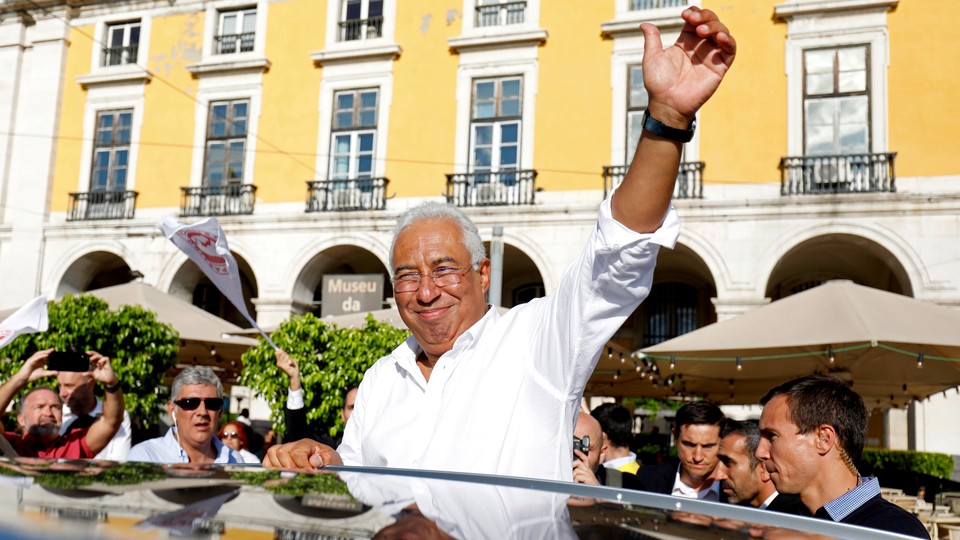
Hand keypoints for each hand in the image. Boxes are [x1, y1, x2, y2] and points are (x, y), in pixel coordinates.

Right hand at [17, 349, 54, 382]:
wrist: (23, 379)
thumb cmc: (32, 376)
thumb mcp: (43, 374)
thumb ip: (50, 373)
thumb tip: (58, 373)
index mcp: (39, 362)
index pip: (45, 356)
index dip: (50, 354)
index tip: (56, 352)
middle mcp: (36, 360)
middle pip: (42, 354)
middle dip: (48, 351)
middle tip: (54, 349)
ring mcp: (32, 360)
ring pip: (38, 354)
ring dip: (44, 352)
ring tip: (50, 351)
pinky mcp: (29, 362)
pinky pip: (35, 358)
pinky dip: (41, 356)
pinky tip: (45, 355)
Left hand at [86, 351, 117, 385]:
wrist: (108, 380)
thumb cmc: (100, 377)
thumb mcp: (93, 376)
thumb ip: (89, 374)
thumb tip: (83, 374)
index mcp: (94, 363)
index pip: (91, 357)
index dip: (87, 355)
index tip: (83, 355)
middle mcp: (98, 361)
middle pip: (95, 354)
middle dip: (91, 352)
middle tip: (86, 353)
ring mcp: (103, 362)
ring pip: (99, 355)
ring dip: (95, 356)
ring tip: (90, 359)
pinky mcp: (108, 363)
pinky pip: (106, 358)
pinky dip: (102, 359)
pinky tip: (99, 362)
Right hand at [262, 438, 342, 469]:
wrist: (325, 464)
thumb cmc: (328, 462)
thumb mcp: (332, 460)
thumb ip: (325, 459)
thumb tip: (314, 460)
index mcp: (307, 443)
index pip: (296, 452)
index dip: (301, 465)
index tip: (309, 473)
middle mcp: (293, 445)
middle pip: (281, 451)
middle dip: (289, 467)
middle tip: (299, 475)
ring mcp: (284, 451)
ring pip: (272, 454)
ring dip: (280, 467)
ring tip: (291, 475)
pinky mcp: (277, 459)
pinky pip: (267, 461)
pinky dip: (271, 469)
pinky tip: (281, 475)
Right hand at [275, 349, 300, 390]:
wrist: (294, 374)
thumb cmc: (292, 366)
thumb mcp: (289, 359)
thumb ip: (285, 354)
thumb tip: (279, 349)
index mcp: (278, 361)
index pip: (277, 353)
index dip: (281, 351)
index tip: (286, 353)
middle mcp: (278, 363)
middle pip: (281, 353)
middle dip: (287, 355)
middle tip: (289, 360)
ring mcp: (280, 365)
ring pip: (286, 356)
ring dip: (290, 359)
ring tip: (291, 364)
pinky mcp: (283, 366)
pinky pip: (289, 360)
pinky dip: (292, 362)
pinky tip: (291, 366)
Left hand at [572, 450, 599, 485]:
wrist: (597, 495)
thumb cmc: (590, 488)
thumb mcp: (584, 480)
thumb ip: (579, 475)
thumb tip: (572, 472)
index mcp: (588, 470)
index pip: (585, 459)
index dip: (580, 454)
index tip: (575, 450)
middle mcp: (589, 471)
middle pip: (578, 462)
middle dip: (572, 465)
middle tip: (569, 469)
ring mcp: (589, 474)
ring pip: (576, 470)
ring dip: (573, 477)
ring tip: (574, 482)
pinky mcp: (589, 478)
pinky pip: (578, 476)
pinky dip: (576, 481)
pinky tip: (577, 484)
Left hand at [640, 6, 736, 126]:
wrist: (666, 104)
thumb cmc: (658, 84)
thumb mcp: (652, 57)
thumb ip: (652, 39)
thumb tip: (645, 24)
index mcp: (685, 42)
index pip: (696, 21)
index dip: (694, 13)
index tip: (686, 14)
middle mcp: (700, 47)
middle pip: (710, 23)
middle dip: (705, 16)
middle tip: (693, 19)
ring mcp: (711, 56)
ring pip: (722, 32)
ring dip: (715, 26)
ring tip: (702, 30)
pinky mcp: (719, 67)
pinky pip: (730, 50)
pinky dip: (728, 41)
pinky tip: (719, 37)